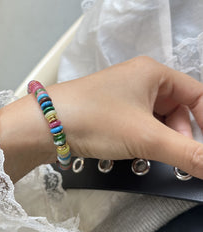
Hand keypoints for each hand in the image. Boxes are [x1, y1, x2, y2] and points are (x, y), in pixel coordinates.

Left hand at [0, 56, 202, 181]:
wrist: (43, 126)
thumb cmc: (95, 119)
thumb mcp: (147, 138)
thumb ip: (187, 154)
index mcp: (153, 73)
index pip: (197, 95)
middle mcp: (138, 80)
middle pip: (178, 110)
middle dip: (181, 136)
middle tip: (177, 158)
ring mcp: (121, 96)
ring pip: (156, 121)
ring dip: (160, 141)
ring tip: (152, 156)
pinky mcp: (107, 111)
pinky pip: (137, 126)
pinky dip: (143, 141)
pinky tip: (135, 153)